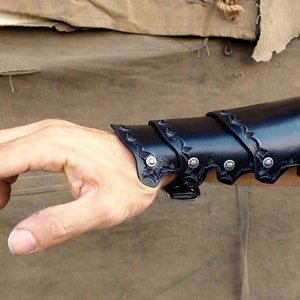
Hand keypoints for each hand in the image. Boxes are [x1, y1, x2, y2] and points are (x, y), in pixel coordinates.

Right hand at [0, 120, 171, 254]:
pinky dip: (4, 166)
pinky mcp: (54, 137)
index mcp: (53, 145)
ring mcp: (50, 131)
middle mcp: (47, 132)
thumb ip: (59, 225)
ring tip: (2, 200)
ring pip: (2, 146)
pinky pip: (16, 146)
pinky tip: (7, 186)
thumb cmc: (130, 180)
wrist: (147, 161)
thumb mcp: (100, 210)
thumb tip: (19, 240)